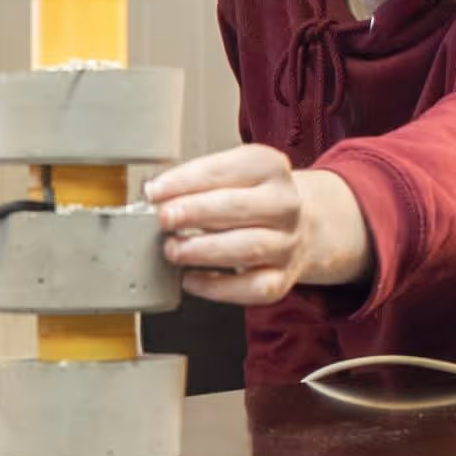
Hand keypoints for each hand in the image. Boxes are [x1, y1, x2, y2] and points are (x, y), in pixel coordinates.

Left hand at [145, 144, 369, 306]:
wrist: (300, 227)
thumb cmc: (250, 199)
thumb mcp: (231, 176)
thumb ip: (195, 183)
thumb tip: (156, 198)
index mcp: (268, 168)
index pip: (225, 169)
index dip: (186, 180)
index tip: (154, 191)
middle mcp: (284, 204)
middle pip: (238, 206)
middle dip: (195, 212)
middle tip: (164, 219)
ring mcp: (286, 243)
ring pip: (247, 247)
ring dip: (203, 250)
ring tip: (173, 249)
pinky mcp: (282, 278)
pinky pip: (252, 288)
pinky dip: (218, 287)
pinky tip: (191, 279)